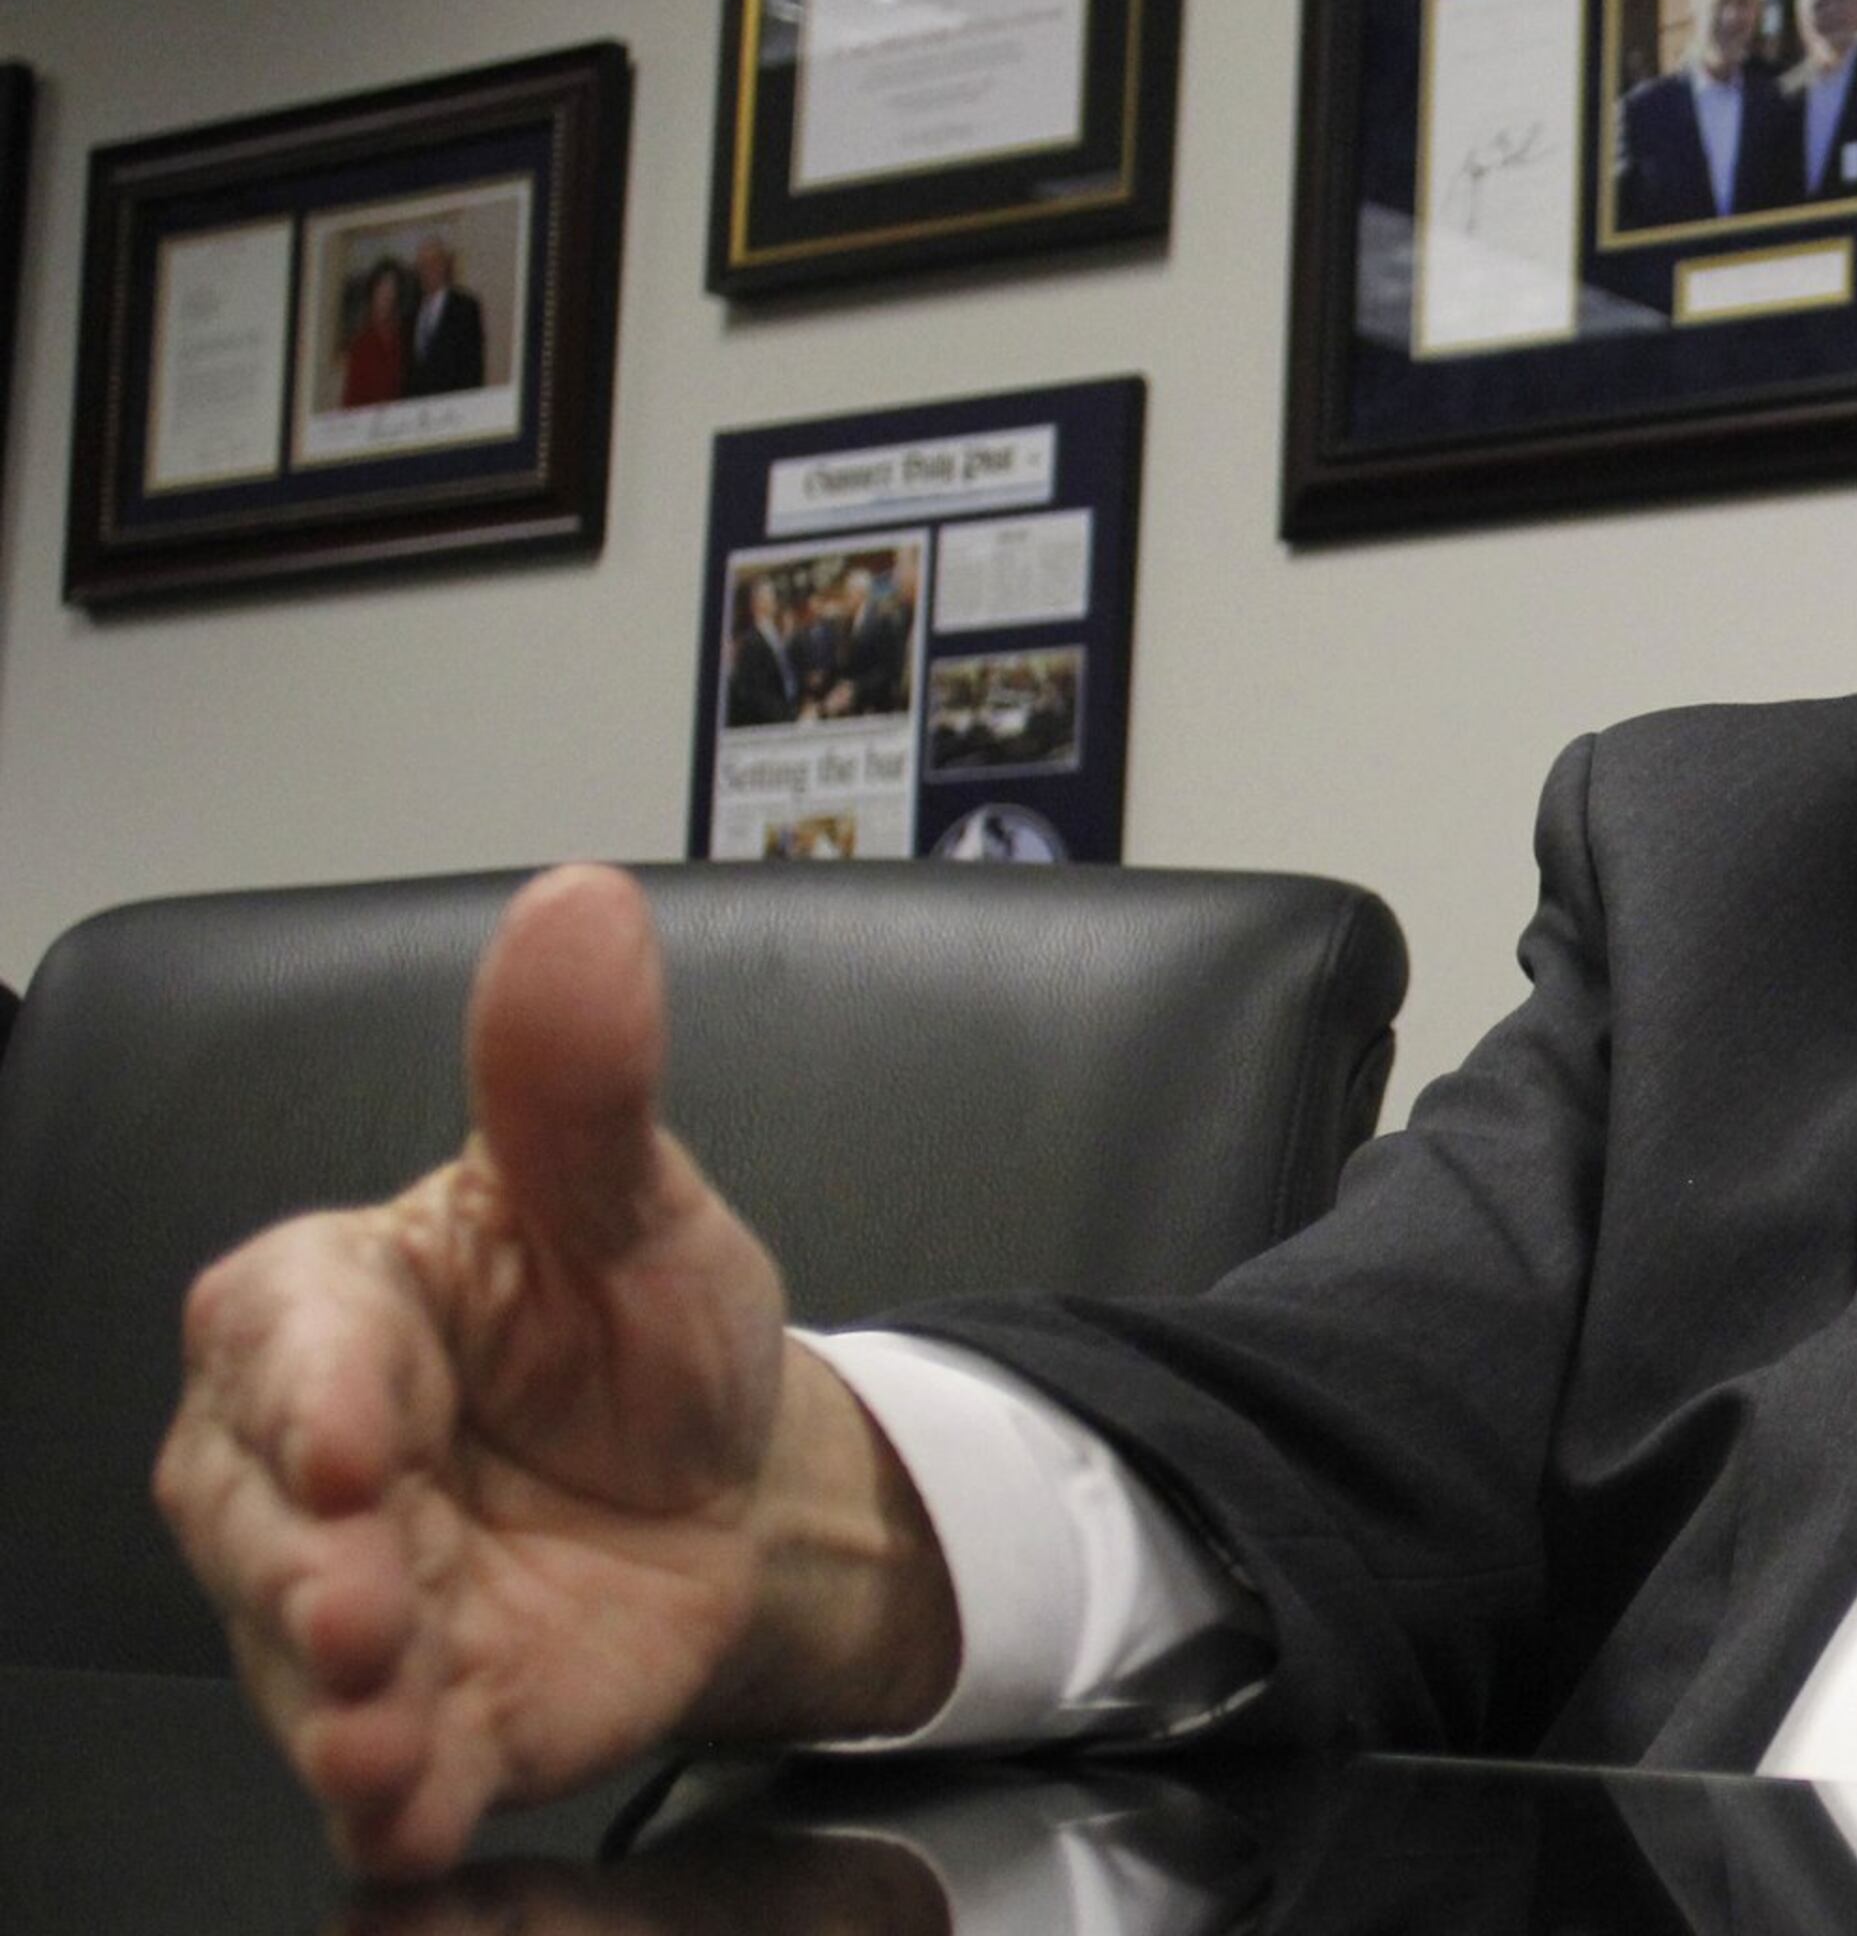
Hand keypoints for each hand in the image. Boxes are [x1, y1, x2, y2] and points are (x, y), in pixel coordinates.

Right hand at [153, 866, 953, 1875]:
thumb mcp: (637, 1200)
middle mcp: (308, 1460)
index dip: (305, 1383)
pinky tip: (413, 1807)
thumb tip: (577, 910)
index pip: (279, 1333)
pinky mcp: (420, 1710)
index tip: (349, 1429)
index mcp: (341, 1306)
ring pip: (297, 1654)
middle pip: (252, 1510)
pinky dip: (393, 1792)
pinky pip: (380, 1763)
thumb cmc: (645, 1333)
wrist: (742, 1484)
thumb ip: (579, 1082)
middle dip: (298, 1565)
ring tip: (386, 1728)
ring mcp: (352, 1597)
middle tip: (360, 1603)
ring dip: (335, 1701)